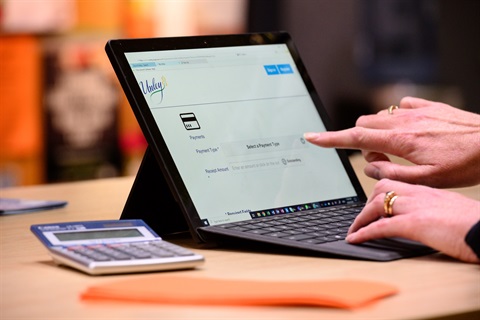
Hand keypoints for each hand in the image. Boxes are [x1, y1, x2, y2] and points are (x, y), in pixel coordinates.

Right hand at [304, 97, 479, 187]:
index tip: (312, 137)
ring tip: (399, 150)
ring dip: (378, 133)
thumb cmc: (465, 164)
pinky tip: (411, 131)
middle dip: (363, 142)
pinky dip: (396, 119)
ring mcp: (416, 110)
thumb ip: (391, 175)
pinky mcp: (428, 105)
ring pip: (379, 116)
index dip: (330, 139)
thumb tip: (369, 167)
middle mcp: (404, 121)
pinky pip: (400, 107)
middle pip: (364, 124)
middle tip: (383, 160)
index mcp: (401, 141)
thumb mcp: (427, 180)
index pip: (355, 138)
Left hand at [346, 179, 479, 262]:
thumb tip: (427, 220)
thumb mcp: (453, 211)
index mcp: (430, 192)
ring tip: (353, 231)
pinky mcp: (415, 224)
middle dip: (367, 202)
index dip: (381, 193)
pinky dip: (364, 232)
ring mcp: (416, 208)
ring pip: (377, 203)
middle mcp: (420, 195)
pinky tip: (355, 239)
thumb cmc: (477, 225)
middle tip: (361, 218)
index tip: (372, 203)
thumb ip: (436, 211)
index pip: (397, 184)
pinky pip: (381, 226)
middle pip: (382, 188)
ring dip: (360, 218)